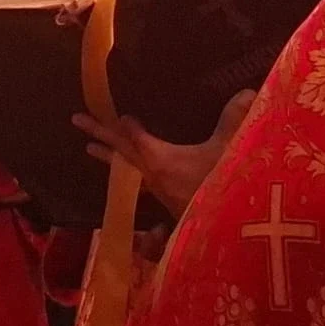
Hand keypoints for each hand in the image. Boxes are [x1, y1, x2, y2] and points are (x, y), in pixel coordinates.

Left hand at [72, 89, 256, 216]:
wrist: (230, 234)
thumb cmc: (224, 189)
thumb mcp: (230, 152)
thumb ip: (234, 121)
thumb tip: (248, 92)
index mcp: (162, 162)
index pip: (137, 139)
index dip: (128, 125)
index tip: (120, 115)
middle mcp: (154, 178)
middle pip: (121, 153)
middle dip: (101, 136)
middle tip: (76, 119)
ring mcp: (160, 194)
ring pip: (128, 172)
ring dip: (110, 158)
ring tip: (89, 149)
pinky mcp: (170, 207)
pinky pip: (142, 186)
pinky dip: (131, 178)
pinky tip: (133, 179)